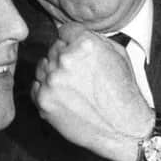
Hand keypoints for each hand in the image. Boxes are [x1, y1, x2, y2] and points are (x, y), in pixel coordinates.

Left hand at [30, 22, 153, 160]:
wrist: (123, 129)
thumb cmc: (124, 93)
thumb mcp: (118, 54)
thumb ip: (93, 38)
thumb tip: (75, 33)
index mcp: (85, 45)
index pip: (65, 31)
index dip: (73, 41)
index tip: (77, 51)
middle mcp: (66, 60)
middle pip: (54, 48)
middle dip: (65, 58)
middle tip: (80, 74)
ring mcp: (52, 81)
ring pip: (43, 65)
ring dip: (54, 73)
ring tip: (73, 87)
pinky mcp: (43, 100)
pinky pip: (36, 86)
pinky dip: (47, 91)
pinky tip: (65, 97)